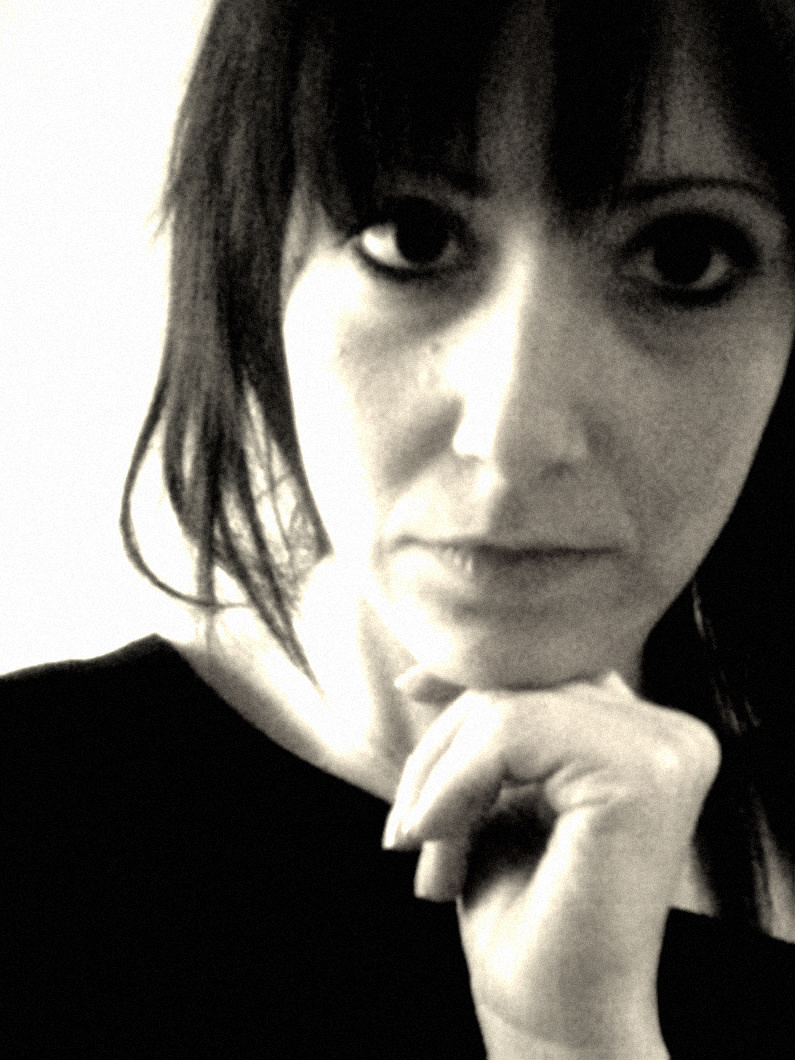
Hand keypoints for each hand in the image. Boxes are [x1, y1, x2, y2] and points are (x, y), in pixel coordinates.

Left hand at [383, 672, 719, 1058]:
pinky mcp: (641, 775)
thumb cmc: (522, 915)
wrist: (552, 1018)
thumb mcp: (495, 796)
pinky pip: (509, 733)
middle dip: (443, 755)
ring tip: (430, 852)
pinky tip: (435, 842)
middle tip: (411, 834)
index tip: (409, 688)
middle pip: (519, 687)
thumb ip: (485, 730)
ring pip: (505, 708)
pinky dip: (452, 786)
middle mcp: (673, 737)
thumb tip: (420, 675)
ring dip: (441, 781)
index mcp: (651, 738)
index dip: (470, 681)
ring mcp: (665, 752)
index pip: (543, 675)